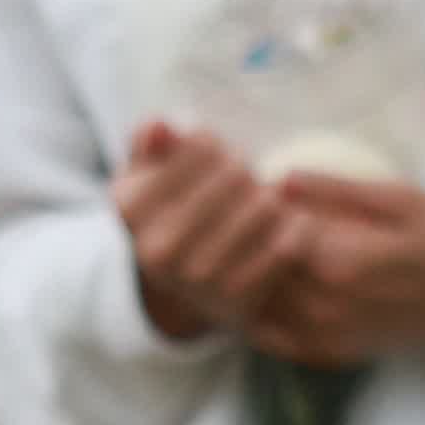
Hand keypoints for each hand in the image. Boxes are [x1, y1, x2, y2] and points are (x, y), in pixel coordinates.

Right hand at [113, 120, 302, 344]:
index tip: (213, 153)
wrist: (183, 287)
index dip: (211, 143)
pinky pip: (287, 243)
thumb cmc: (169, 212)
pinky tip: (286, 222)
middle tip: (243, 179)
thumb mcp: (146, 174)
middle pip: (235, 174)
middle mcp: (157, 248)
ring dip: (271, 196)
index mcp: (129, 209)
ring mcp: (198, 277)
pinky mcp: (239, 298)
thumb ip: (148, 142)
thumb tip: (160, 126)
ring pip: (264, 206)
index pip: (197, 148)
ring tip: (262, 201)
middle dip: (243, 169)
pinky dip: (295, 226)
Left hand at [248, 177, 424, 367]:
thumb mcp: (400, 198)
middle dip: (236, 237)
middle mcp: (323, 306)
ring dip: (238, 273)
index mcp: (339, 261)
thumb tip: (279, 177)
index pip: (262, 230)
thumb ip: (336, 189)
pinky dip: (252, 309)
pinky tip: (253, 282)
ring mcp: (324, 337)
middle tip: (229, 210)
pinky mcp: (329, 354)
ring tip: (236, 241)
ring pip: (252, 303)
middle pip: (250, 269)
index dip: (246, 204)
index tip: (239, 183)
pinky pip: (269, 334)